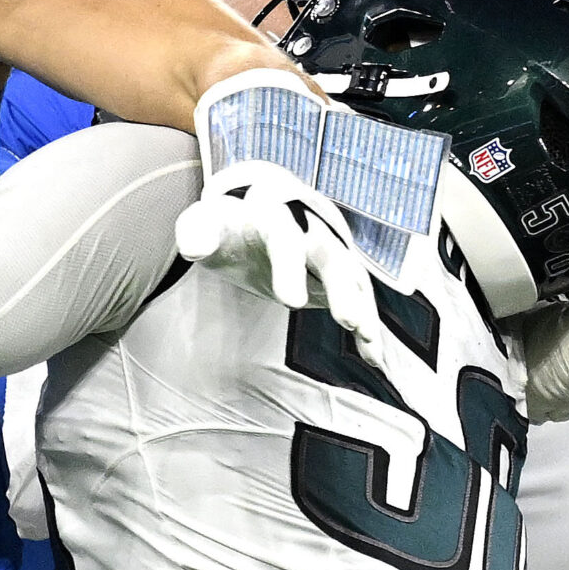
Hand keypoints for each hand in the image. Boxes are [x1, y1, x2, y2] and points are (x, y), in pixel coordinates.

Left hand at [176, 163, 388, 369]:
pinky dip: (366, 324)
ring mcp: (326, 248)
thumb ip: (197, 232)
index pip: (284, 236)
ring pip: (351, 276)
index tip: (292, 303)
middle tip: (349, 321)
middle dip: (342, 288)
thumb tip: (195, 248)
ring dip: (363, 307)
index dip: (290, 267)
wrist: (249, 215)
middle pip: (329, 256)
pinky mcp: (334, 272)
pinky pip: (356, 296)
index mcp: (272, 214)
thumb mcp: (203, 223)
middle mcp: (308, 227)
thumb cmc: (225, 224)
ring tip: (369, 340)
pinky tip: (373, 356)